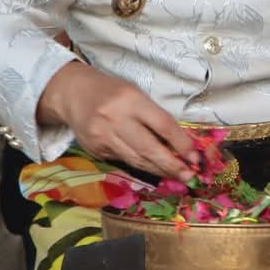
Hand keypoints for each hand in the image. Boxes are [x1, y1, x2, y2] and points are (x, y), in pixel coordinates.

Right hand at [37, 62, 192, 180]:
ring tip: (176, 176)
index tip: (196, 158)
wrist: (73, 94)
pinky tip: (153, 168)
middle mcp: (115, 119)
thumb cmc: (112, 92)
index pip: (163, 125)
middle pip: (149, 149)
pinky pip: (123, 161)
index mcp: (131, 100)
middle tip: (190, 176)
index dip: (182, 144)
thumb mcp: (136, 95)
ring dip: (159, 170)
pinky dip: (140, 165)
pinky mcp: (95, 150)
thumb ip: (155, 117)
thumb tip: (181, 146)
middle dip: (172, 165)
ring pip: (136, 160)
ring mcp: (103, 137)